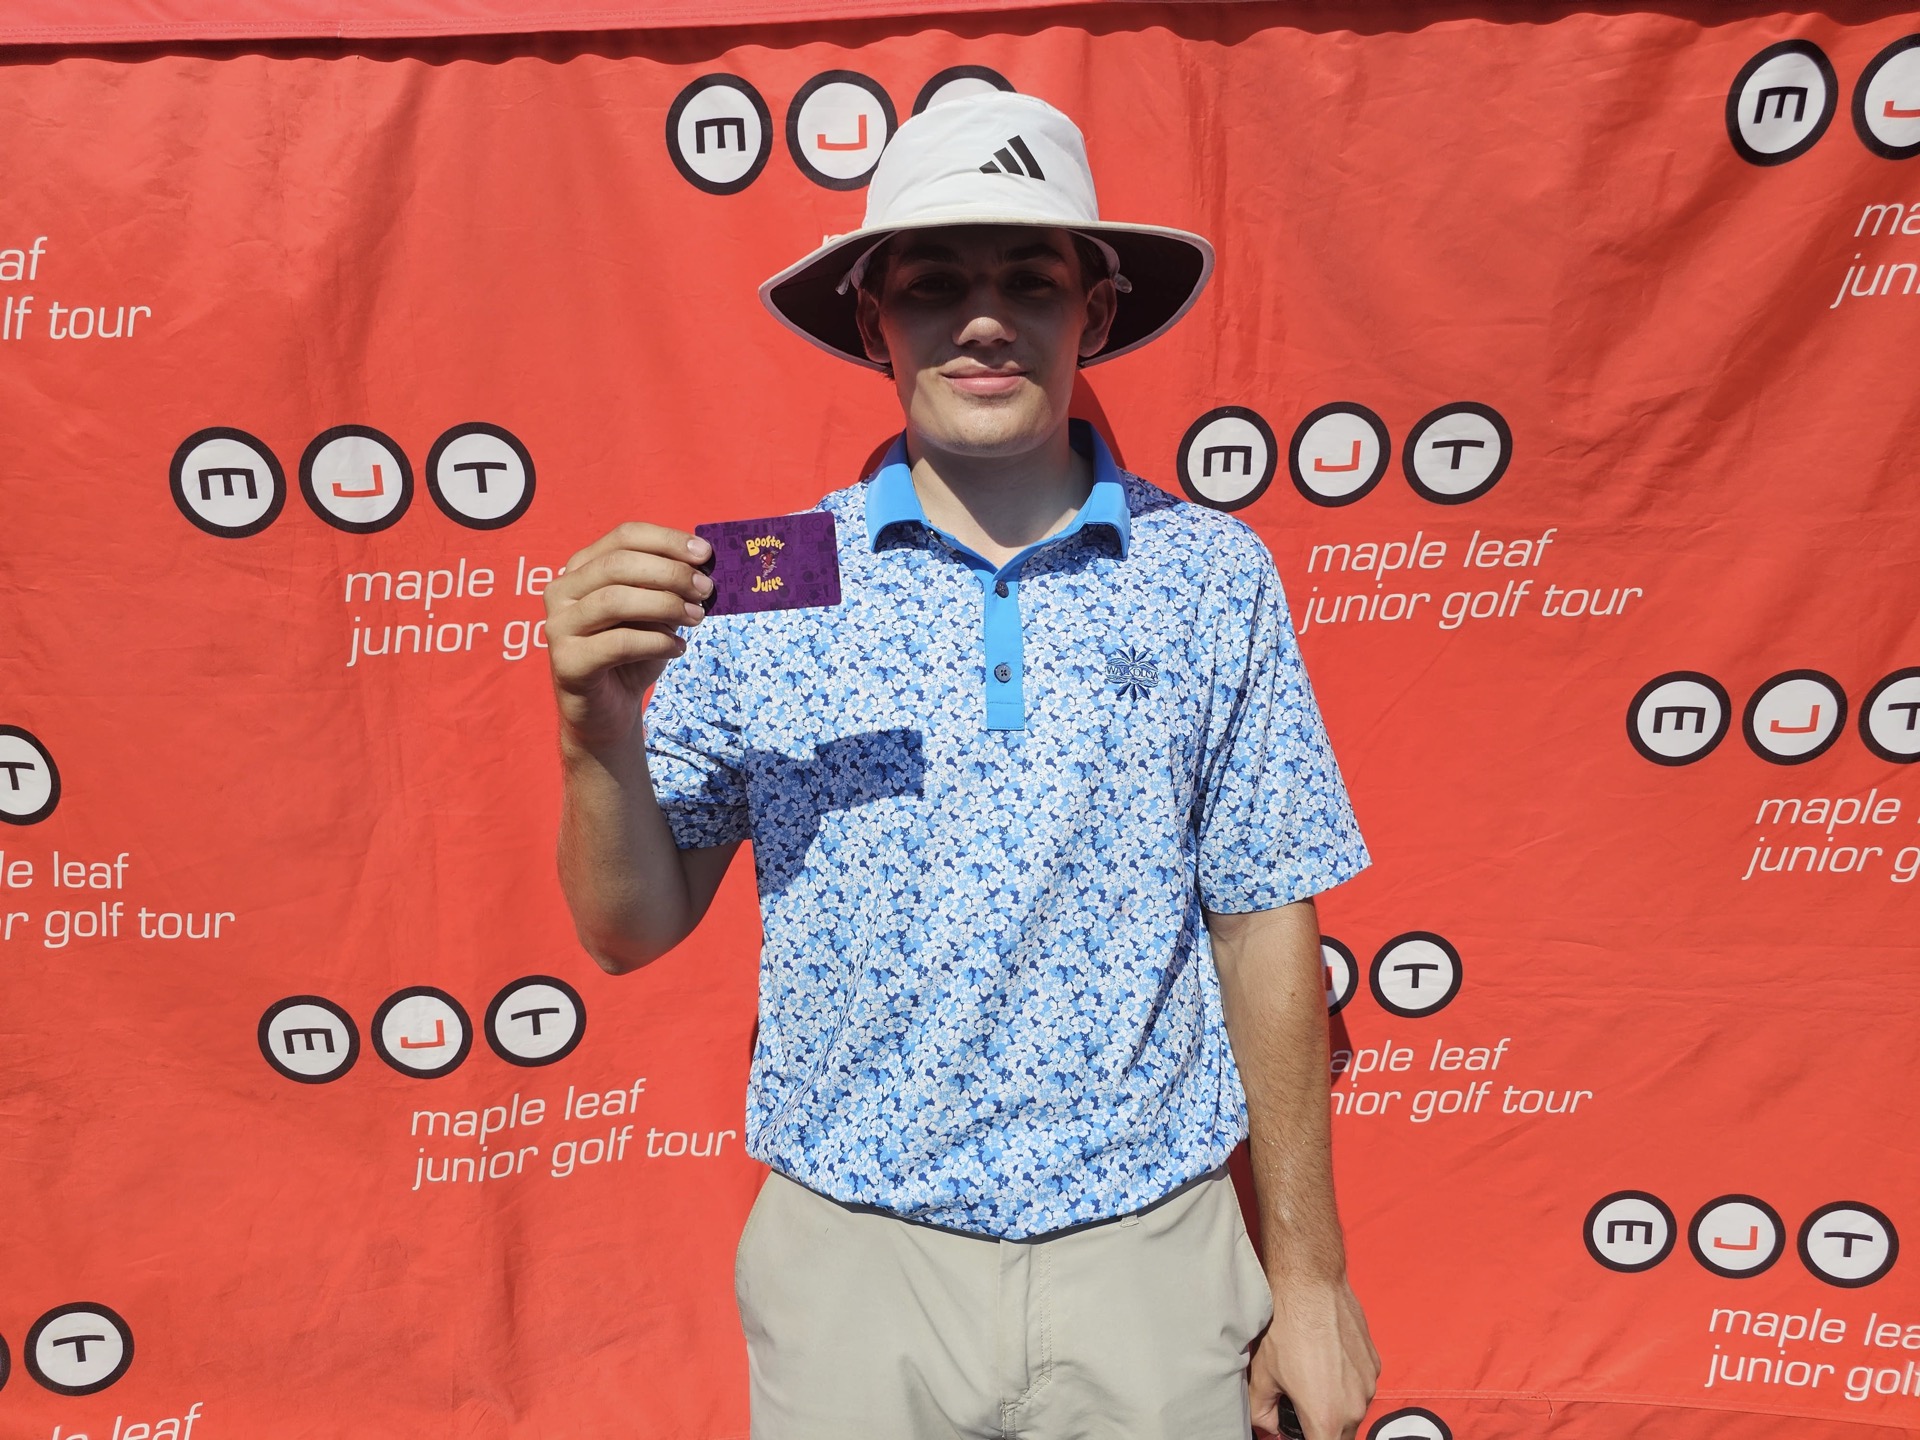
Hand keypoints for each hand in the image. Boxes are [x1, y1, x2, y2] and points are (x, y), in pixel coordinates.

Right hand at [543, 523, 713, 752]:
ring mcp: (559, 626)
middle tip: (706, 589)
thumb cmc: (633, 654)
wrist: (609, 711)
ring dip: (666, 605)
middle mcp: (561, 591)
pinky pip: (618, 643)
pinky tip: (678, 649)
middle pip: (618, 564)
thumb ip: (669, 587)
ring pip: (615, 600)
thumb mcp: (655, 613)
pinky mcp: (566, 662)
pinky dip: (657, 643)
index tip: (705, 554)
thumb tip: (703, 567)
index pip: (624, 537)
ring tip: (697, 619)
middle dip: (670, 573)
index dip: (667, 540)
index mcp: (582, 568)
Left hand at [1250, 1274, 1378, 1439]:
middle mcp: (1354, 1407)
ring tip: (1312, 1377)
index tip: (1298, 1429)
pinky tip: (1327, 1361)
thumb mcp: (1262, 1376)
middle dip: (1321, 1428)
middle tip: (1300, 1406)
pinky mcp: (1375, 1363)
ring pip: (1353, 1411)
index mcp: (1325, 1417)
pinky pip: (1362, 1387)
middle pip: (1341, 1436)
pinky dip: (1347, 1383)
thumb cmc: (1285, 1329)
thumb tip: (1268, 1425)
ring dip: (1336, 1406)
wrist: (1310, 1286)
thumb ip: (1262, 1413)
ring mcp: (1369, 1385)